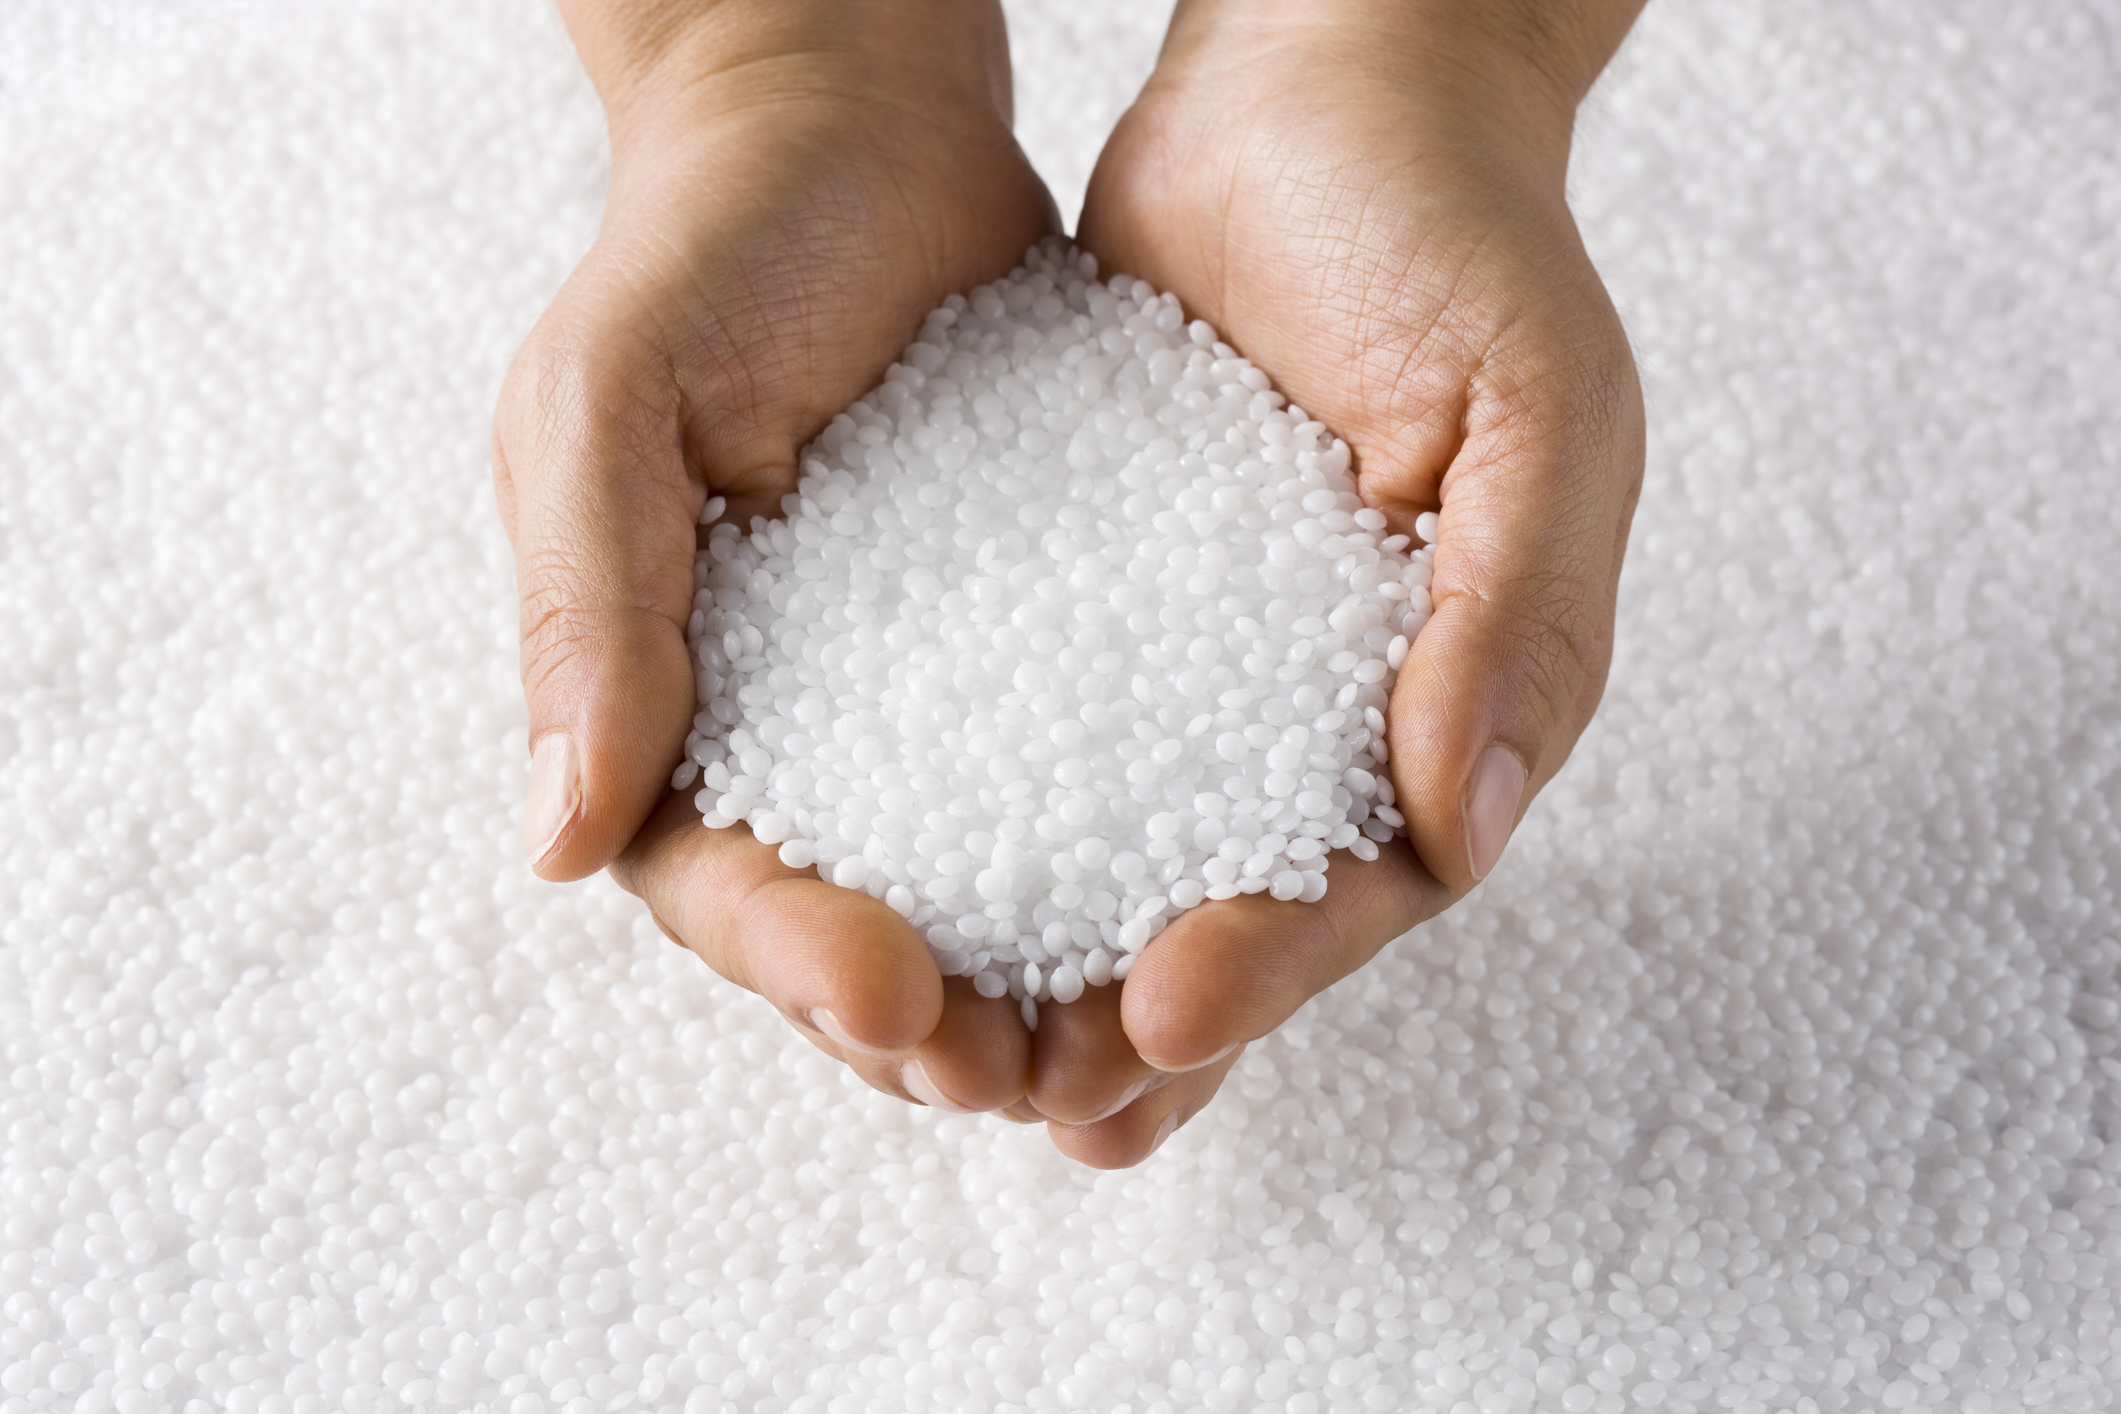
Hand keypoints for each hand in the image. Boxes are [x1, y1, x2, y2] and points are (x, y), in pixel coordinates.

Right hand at [492, 0, 1058, 1117]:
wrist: (853, 129)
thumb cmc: (706, 245)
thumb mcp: (610, 404)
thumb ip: (590, 614)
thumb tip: (560, 843)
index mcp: (662, 696)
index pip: (712, 875)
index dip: (793, 958)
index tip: (896, 997)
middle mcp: (793, 724)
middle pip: (852, 922)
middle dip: (936, 1025)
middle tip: (1035, 1080)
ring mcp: (921, 698)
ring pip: (978, 888)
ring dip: (1045, 986)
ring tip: (1135, 1051)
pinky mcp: (1037, 645)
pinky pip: (1083, 778)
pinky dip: (1133, 857)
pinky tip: (1210, 901)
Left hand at [1025, 0, 1646, 1161]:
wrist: (1321, 91)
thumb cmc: (1459, 234)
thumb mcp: (1535, 406)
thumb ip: (1512, 616)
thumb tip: (1460, 833)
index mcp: (1463, 689)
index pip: (1376, 877)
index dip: (1279, 963)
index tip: (1162, 1016)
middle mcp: (1340, 704)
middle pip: (1247, 906)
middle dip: (1148, 1018)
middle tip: (1041, 1106)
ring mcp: (1220, 660)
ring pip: (1137, 852)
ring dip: (1055, 961)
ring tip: (954, 1053)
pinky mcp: (1112, 599)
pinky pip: (1052, 733)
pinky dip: (992, 818)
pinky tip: (908, 880)